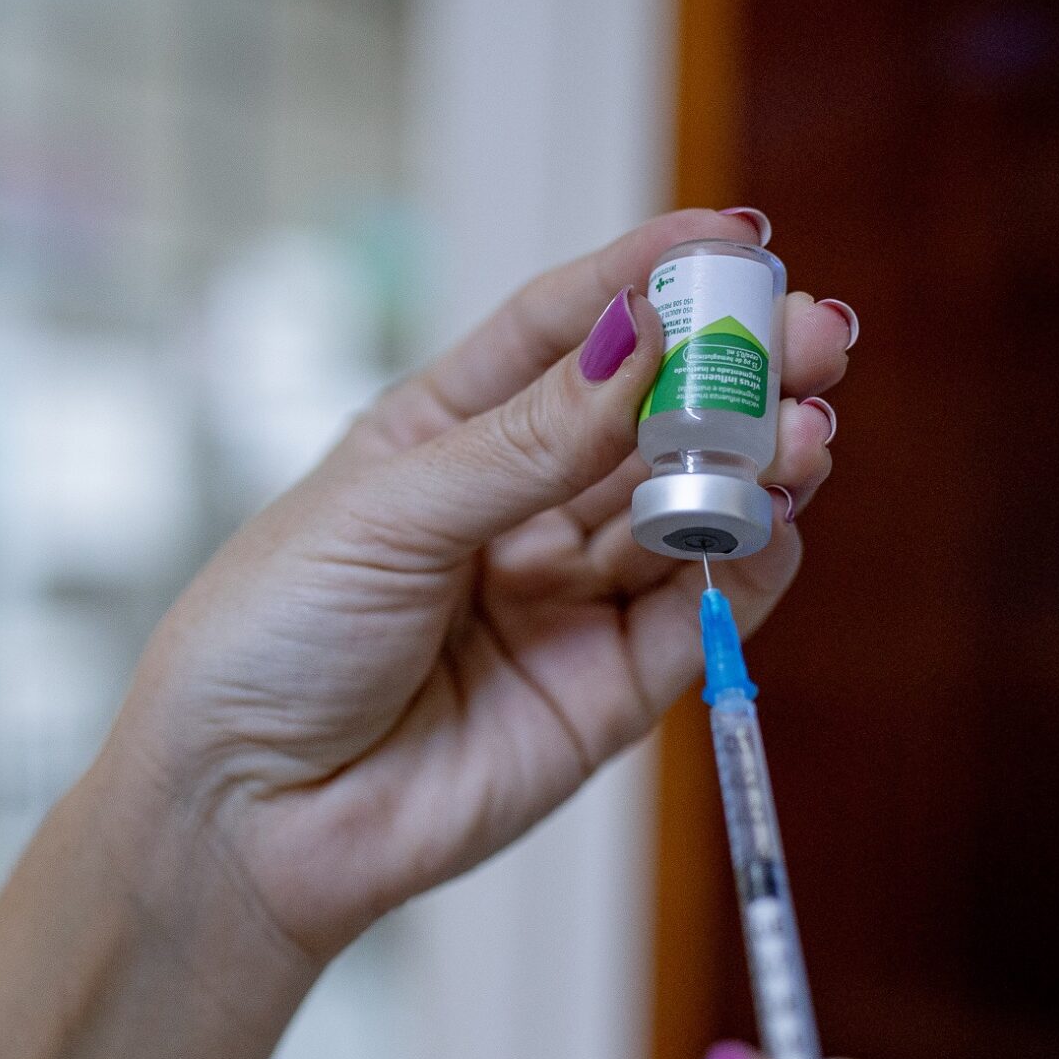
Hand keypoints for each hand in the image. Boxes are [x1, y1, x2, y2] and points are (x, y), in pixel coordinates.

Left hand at [114, 210, 852, 955]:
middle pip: (645, 422)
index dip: (645, 281)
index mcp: (440, 438)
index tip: (730, 239)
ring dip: (752, 465)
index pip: (561, 334)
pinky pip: (695, 618)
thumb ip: (528, 442)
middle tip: (815, 336)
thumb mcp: (389, 514)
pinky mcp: (602, 693)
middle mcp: (513, 511)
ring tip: (809, 427)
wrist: (242, 820)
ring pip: (684, 513)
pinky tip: (778, 519)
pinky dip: (748, 567)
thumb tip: (642, 342)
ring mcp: (561, 602)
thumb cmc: (271, 642)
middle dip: (732, 374)